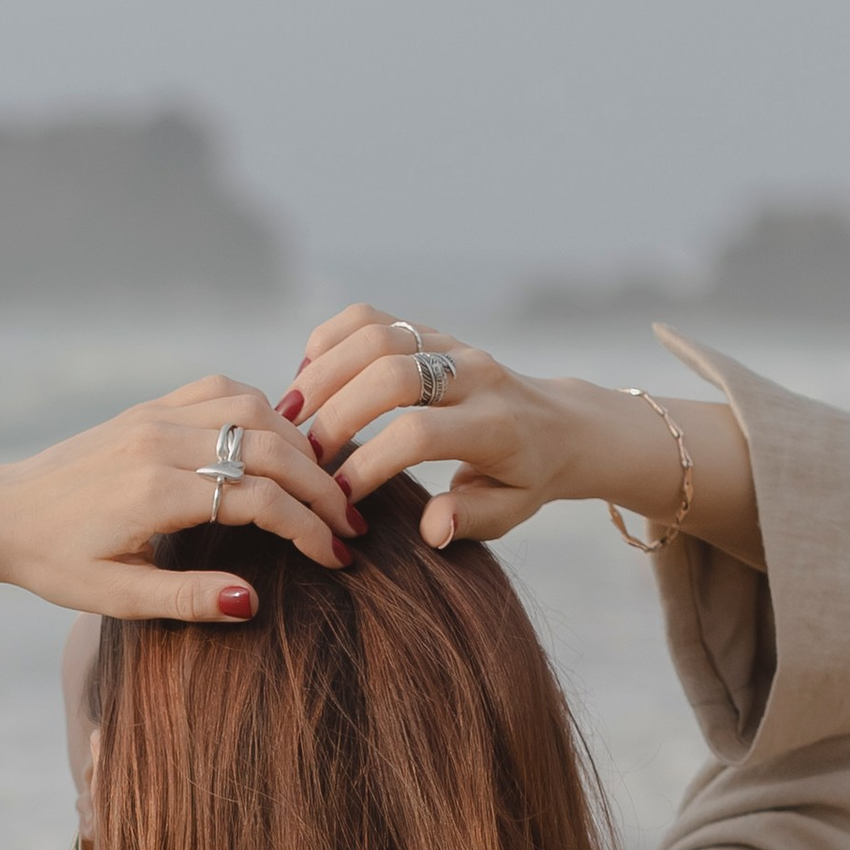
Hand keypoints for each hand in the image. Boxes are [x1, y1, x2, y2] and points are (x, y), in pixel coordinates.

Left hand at [0, 376, 357, 617]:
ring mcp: (156, 416)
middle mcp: (160, 442)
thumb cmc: (54, 564)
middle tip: (352, 523)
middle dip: (322, 487)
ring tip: (327, 486)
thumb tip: (253, 601)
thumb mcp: (115, 598)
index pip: (259, 500)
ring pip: (254, 410)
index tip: (338, 557)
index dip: (308, 529)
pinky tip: (283, 445)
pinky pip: (224, 391)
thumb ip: (186, 600)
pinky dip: (265, 412)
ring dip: (301, 445)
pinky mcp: (150, 406)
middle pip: (269, 450)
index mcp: (155, 492)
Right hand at [289, 306, 599, 548]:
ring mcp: (450, 345)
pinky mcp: (428, 332)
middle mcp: (473, 375)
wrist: (558, 423)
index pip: (420, 434)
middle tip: (303, 453)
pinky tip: (308, 380)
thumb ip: (470, 521)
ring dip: (323, 371)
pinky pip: (369, 319)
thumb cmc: (526, 477)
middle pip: (391, 372)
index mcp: (494, 425)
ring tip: (290, 414)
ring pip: (375, 334)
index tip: (340, 496)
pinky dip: (329, 343)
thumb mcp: (510, 511)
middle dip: (337, 413)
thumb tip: (431, 530)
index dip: (371, 463)